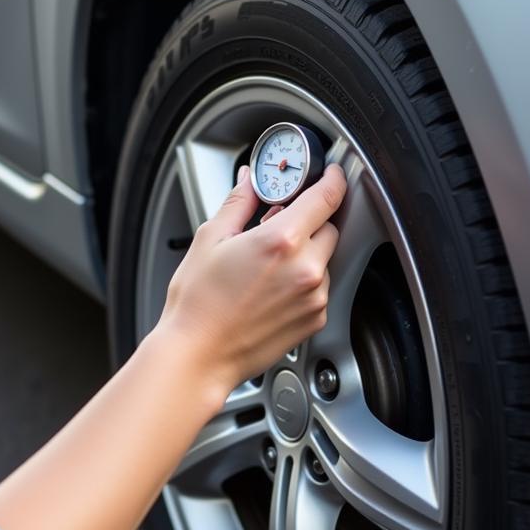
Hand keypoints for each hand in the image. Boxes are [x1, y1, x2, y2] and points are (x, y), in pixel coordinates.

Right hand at [156, 162, 345, 398]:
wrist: (199, 355)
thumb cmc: (198, 305)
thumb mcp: (210, 240)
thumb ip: (238, 203)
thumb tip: (249, 182)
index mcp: (281, 241)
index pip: (327, 197)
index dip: (332, 179)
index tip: (329, 174)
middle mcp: (305, 269)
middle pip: (330, 227)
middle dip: (310, 221)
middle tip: (278, 225)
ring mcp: (314, 297)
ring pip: (326, 259)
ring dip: (307, 253)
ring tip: (267, 265)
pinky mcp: (315, 320)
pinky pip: (320, 287)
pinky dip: (304, 280)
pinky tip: (271, 287)